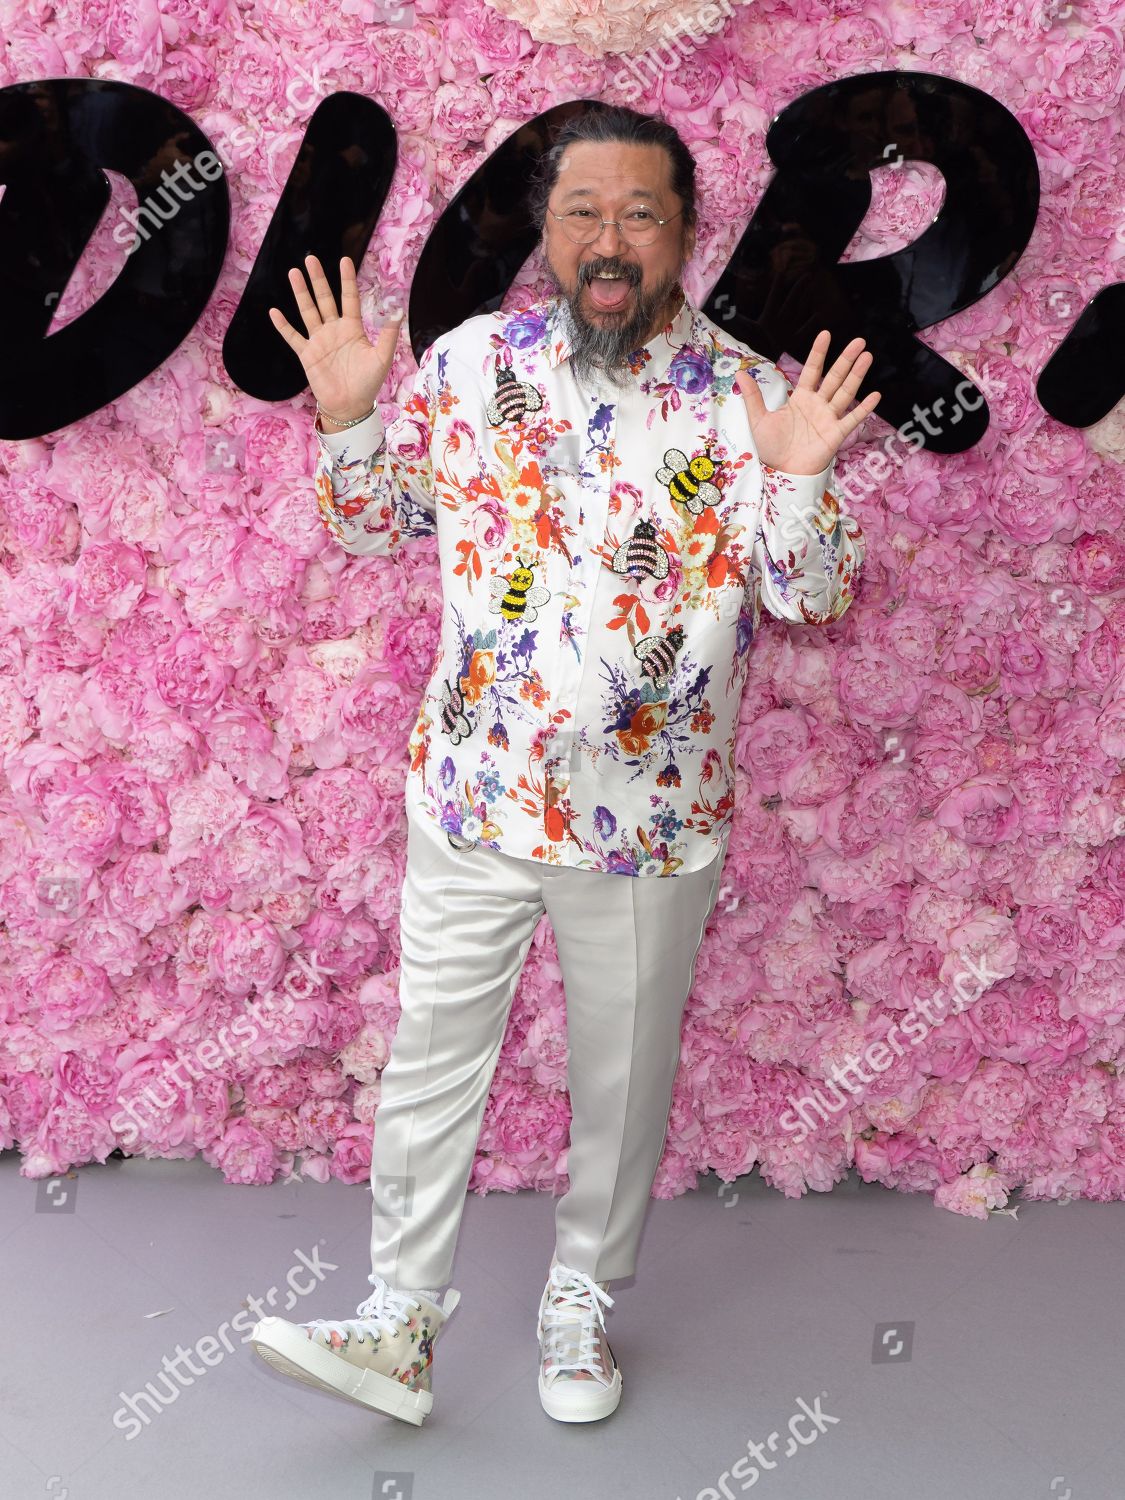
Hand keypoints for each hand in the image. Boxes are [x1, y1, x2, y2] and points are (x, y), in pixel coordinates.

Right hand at [268, 253, 402, 422]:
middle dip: (318, 280)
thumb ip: (388, 334)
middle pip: (325, 299)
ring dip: (301, 293)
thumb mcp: (382, 358)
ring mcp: (319, 341)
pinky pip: (293, 337)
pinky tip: (274, 312)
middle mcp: (334, 330)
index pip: (349, 298)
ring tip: (293, 273)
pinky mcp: (307, 354)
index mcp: (353, 328)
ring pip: (308, 311)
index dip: (347, 280)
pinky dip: (283, 326)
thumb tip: (398, 311)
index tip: (344, 260)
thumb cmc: (368, 383)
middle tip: (311, 259)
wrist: (350, 406)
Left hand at [735, 330, 880, 474]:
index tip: (826, 334)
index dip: (818, 353)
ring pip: (845, 392)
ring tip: (867, 357)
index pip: (812, 370)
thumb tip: (739, 373)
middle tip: (859, 341)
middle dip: (846, 359)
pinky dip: (864, 408)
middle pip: (834, 377)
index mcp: (801, 398)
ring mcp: (829, 418)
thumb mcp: (758, 420)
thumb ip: (752, 396)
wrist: (782, 473)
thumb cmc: (772, 448)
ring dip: (857, 375)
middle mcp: (818, 405)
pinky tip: (875, 395)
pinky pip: (852, 419)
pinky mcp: (836, 434)